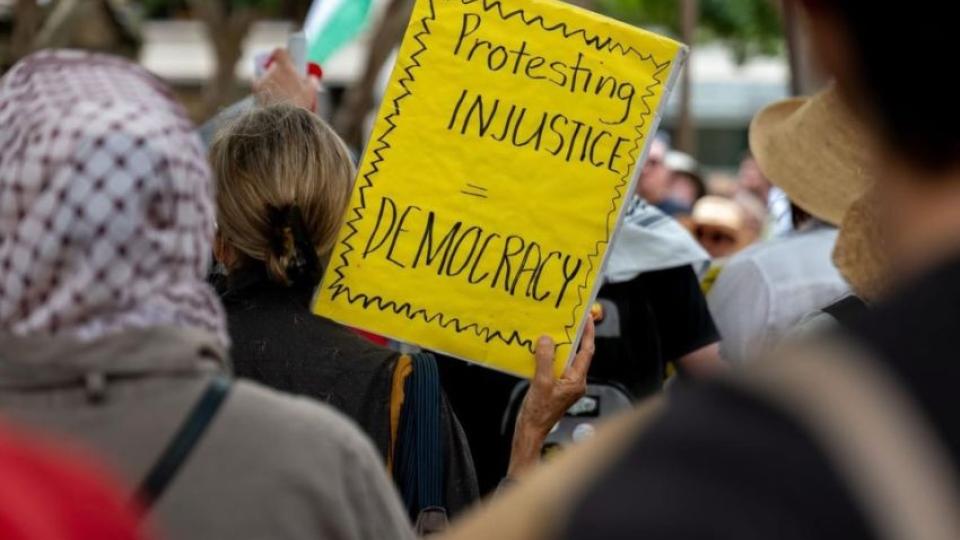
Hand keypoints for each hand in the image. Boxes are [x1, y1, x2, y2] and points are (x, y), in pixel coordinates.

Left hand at [253, 48, 317, 111]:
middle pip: (273, 66)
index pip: (279, 51)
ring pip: (267, 79)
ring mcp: (261, 81)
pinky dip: (265, 94)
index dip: (284, 55)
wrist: (281, 121)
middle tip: (287, 83)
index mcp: (284, 67)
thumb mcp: (311, 92)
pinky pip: (260, 89)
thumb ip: (311, 81)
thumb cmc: (298, 105)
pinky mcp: (254, 93)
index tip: (289, 60)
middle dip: (279, 73)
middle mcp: (270, 71)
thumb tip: (311, 77)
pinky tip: (273, 104)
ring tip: (281, 97)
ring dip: (272, 84)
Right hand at [506, 319, 595, 478]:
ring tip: (550, 332)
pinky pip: (554, 366)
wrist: (530, 430)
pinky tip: (537, 351)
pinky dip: (547, 357)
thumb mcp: (542, 382)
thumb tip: (547, 340)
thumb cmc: (539, 412)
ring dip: (557, 347)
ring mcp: (565, 385)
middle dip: (571, 337)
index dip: (588, 333)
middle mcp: (574, 382)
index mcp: (577, 381)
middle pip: (576, 353)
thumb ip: (545, 359)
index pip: (586, 352)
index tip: (587, 318)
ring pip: (563, 359)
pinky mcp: (555, 387)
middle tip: (566, 320)